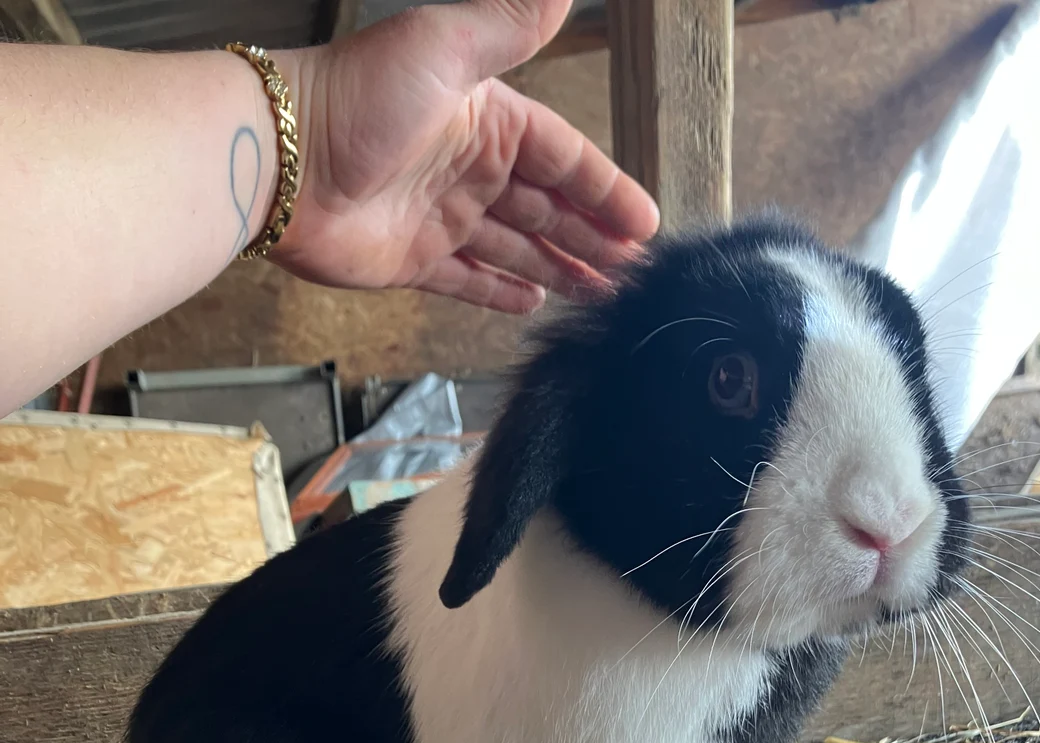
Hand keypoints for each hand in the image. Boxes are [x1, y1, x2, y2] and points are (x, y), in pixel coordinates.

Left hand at [272, 0, 659, 313]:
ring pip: (517, 248)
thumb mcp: (446, 48)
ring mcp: (442, 217)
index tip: (644, 223)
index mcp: (487, 118)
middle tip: (633, 272)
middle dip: (590, 237)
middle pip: (546, 209)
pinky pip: (469, 280)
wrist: (283, 160)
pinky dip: (502, 293)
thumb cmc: (359, 97)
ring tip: (601, 294)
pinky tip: (537, 304)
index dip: (605, 190)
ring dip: (559, 267)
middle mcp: (469, 169)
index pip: (563, 157)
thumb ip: (510, 24)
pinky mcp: (413, 261)